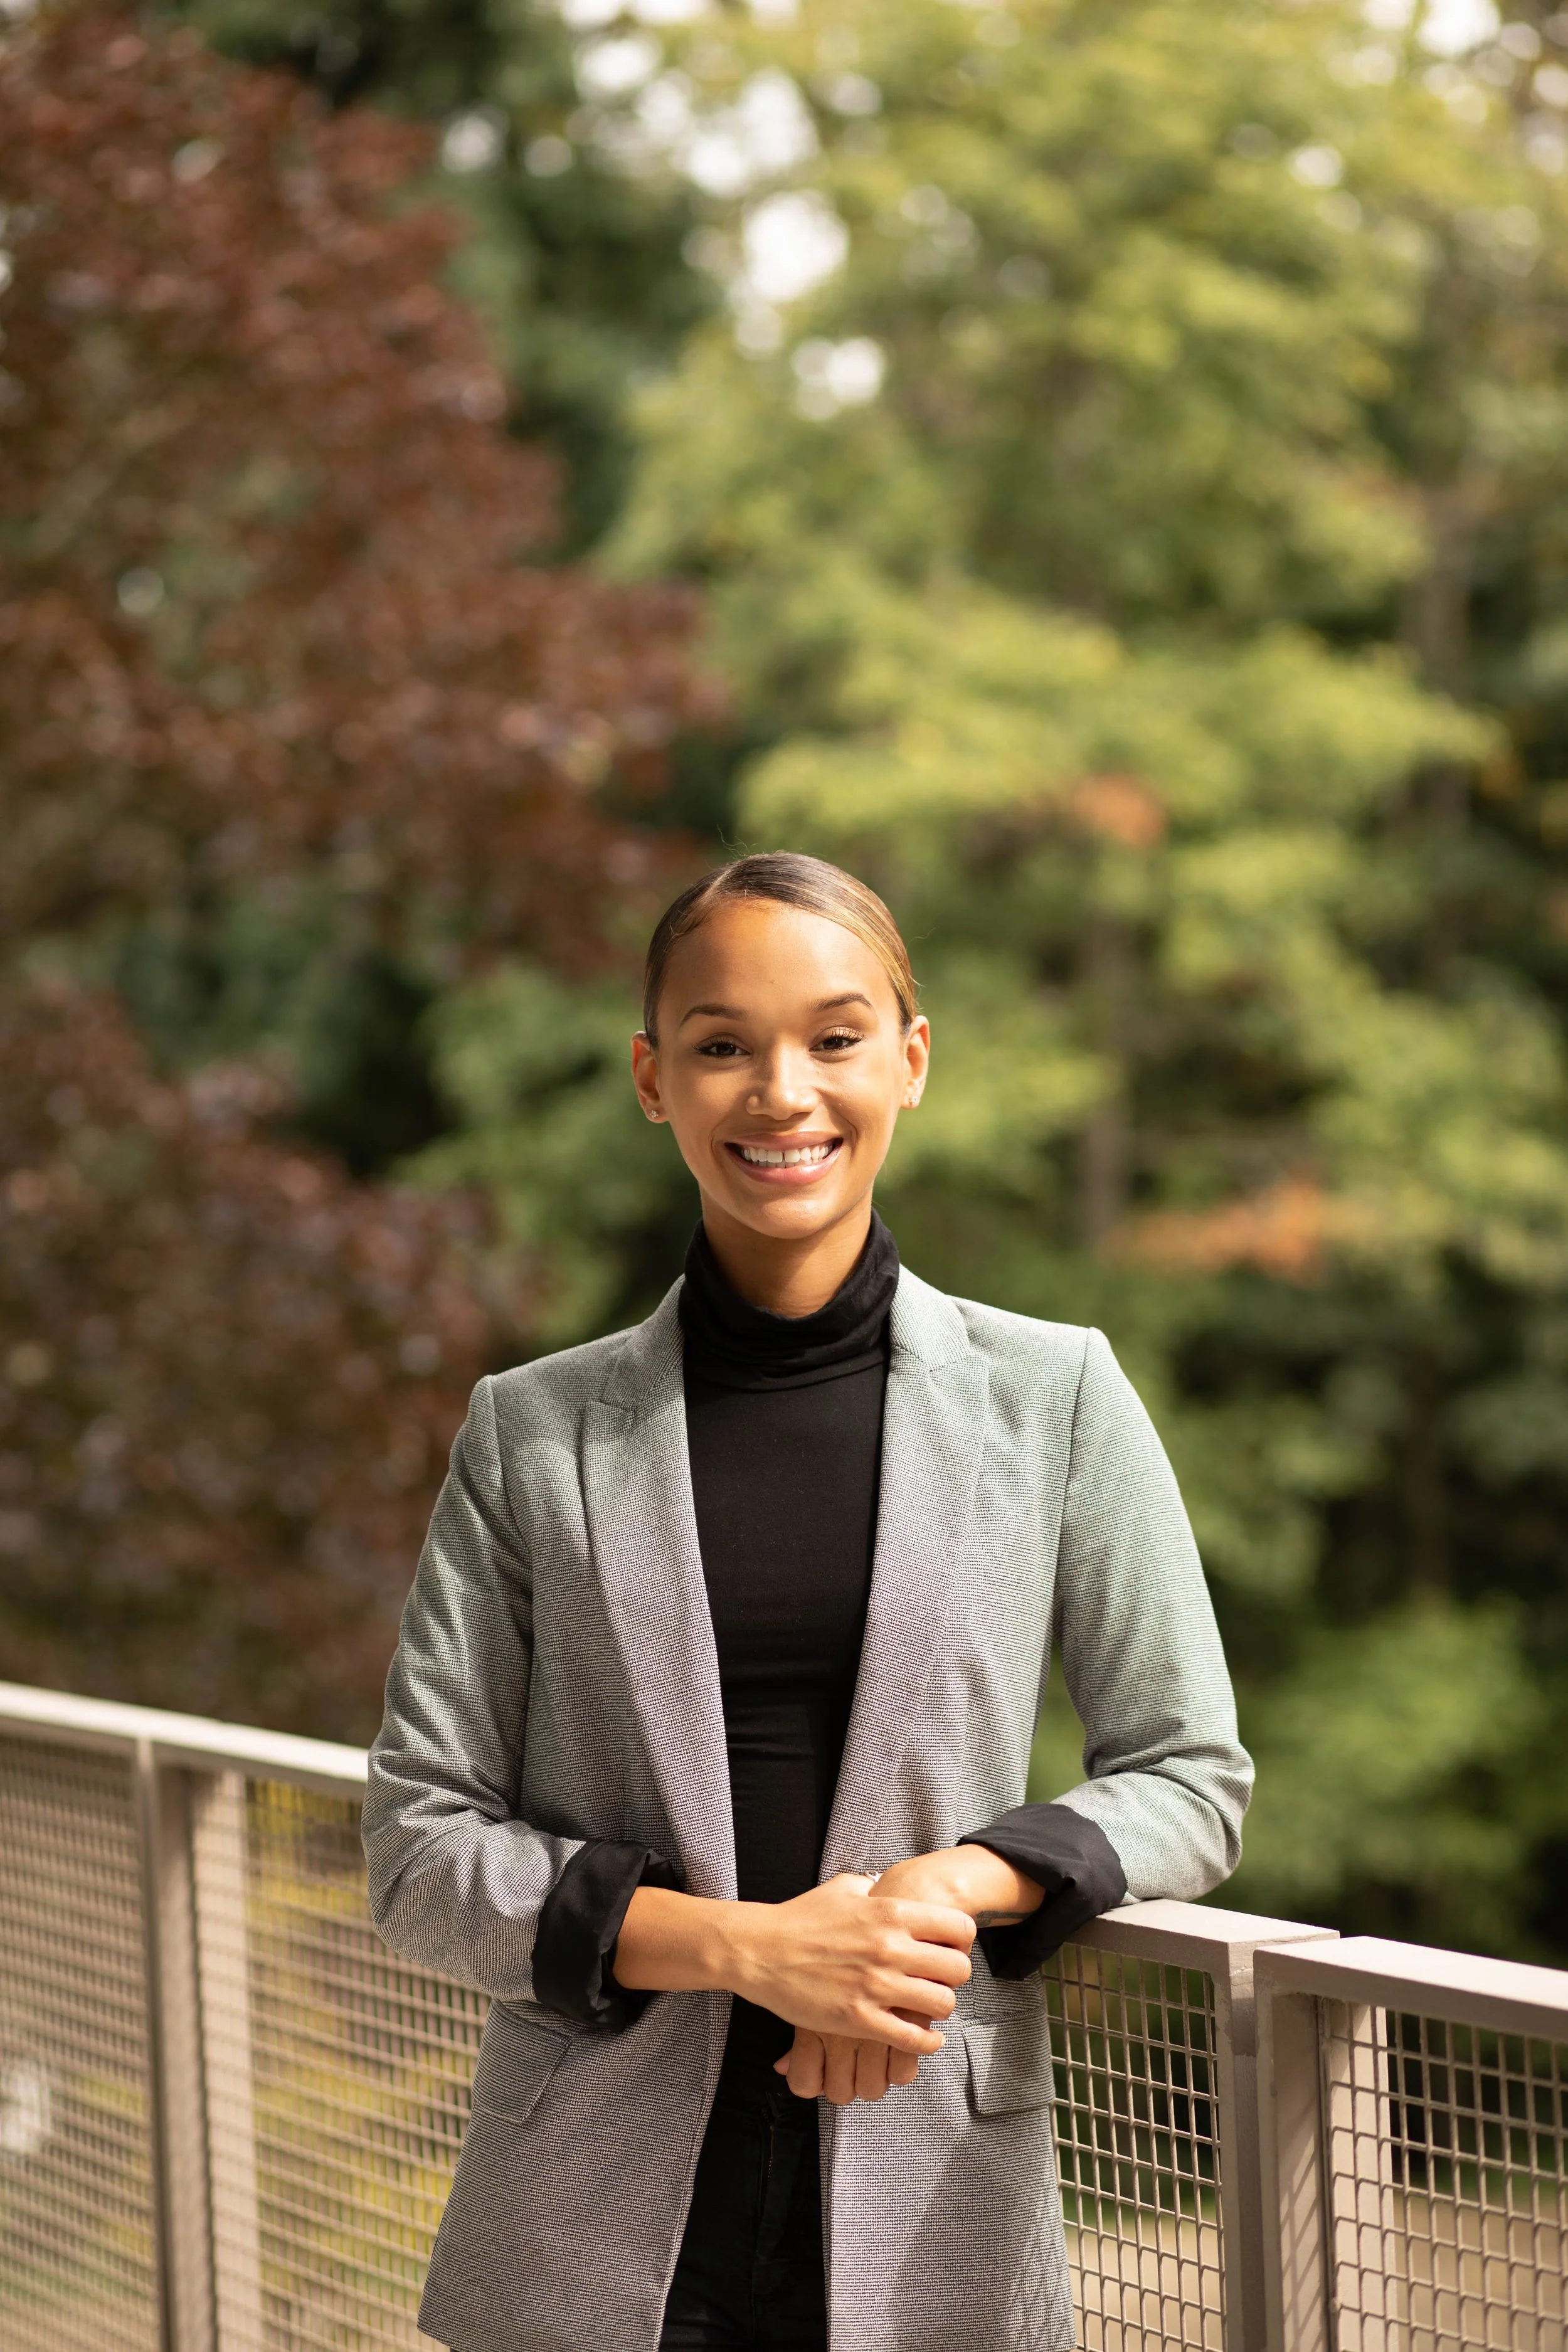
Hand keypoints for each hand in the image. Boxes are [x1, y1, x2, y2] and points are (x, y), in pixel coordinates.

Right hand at [774, 1847, 1042, 2102]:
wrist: (760, 1951)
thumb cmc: (800, 1918)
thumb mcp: (842, 1889)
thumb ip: (872, 1886)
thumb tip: (885, 1883)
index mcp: (890, 1912)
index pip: (959, 1927)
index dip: (961, 1941)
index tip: (948, 1948)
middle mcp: (890, 1948)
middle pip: (958, 1969)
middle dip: (955, 1977)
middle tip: (940, 1981)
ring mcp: (876, 1985)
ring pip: (942, 2004)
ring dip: (939, 2009)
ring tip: (928, 2009)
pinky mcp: (860, 2019)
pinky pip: (913, 2039)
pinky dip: (925, 2043)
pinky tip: (923, 2039)